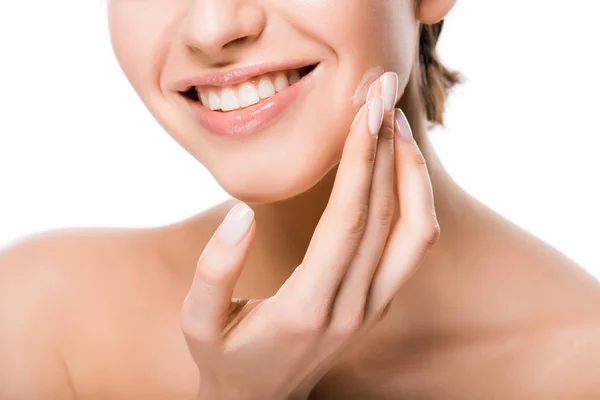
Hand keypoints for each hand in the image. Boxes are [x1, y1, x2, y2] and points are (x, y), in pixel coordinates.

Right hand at [180, 71, 439, 399]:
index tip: (364, 112)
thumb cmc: (225, 359)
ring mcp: (371, 308)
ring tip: (396, 125)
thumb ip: (215, 270)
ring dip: (411, 175)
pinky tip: (396, 167)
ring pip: (416, 235)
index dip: (360, 163)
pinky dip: (412, 201)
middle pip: (389, 218)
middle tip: (382, 96)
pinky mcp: (377, 304)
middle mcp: (350, 308)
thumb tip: (241, 214)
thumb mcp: (197, 323)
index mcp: (306, 309)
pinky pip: (410, 247)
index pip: (348, 222)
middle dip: (389, 150)